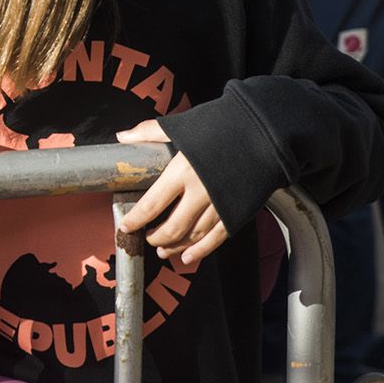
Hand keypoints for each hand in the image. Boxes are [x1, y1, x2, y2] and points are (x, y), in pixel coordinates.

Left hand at [116, 119, 229, 263]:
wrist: (262, 130)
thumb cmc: (219, 125)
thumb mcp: (181, 126)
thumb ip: (149, 132)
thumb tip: (121, 136)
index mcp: (182, 170)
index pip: (151, 205)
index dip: (135, 220)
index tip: (125, 226)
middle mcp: (201, 192)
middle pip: (172, 227)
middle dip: (155, 237)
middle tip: (147, 238)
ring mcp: (221, 204)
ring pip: (193, 236)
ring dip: (175, 246)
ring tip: (163, 250)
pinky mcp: (238, 211)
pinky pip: (217, 238)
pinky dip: (202, 251)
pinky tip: (188, 257)